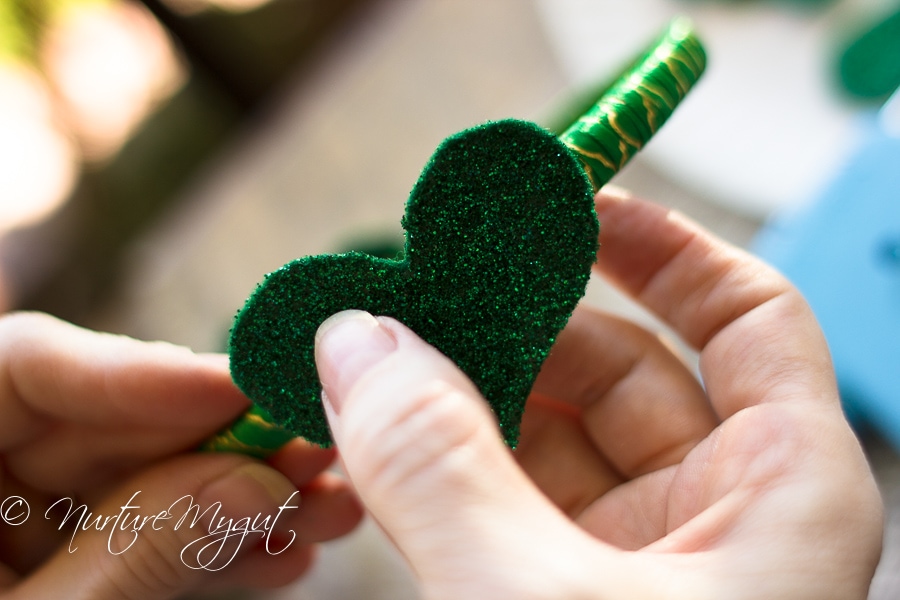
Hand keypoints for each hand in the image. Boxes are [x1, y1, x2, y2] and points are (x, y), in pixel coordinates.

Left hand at [0, 313, 361, 598]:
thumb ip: (138, 553)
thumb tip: (257, 481)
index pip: (27, 367)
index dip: (143, 369)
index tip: (244, 389)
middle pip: (112, 422)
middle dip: (226, 442)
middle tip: (317, 447)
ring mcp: (19, 523)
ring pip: (145, 480)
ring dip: (241, 497)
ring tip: (328, 510)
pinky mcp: (63, 563)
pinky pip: (143, 536)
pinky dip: (212, 547)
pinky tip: (283, 552)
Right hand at [314, 190, 882, 598]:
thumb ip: (438, 461)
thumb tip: (357, 340)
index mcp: (783, 495)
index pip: (746, 316)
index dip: (661, 245)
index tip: (565, 202)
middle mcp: (717, 519)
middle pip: (622, 365)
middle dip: (518, 318)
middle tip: (416, 284)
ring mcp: (635, 566)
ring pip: (547, 435)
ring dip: (460, 390)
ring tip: (369, 351)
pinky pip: (502, 499)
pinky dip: (439, 463)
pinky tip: (372, 433)